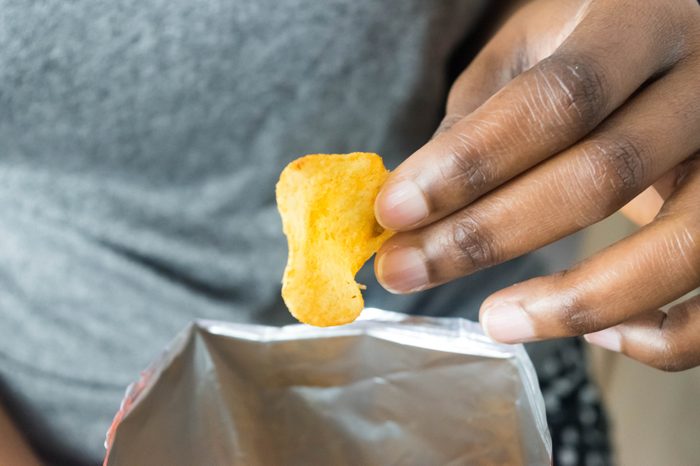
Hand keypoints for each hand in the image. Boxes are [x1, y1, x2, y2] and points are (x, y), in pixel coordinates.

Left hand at [374, 0, 699, 370]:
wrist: (681, 32)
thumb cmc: (593, 44)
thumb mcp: (533, 48)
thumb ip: (480, 116)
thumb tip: (414, 204)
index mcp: (638, 23)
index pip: (555, 100)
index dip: (468, 164)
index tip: (393, 211)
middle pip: (603, 174)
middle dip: (488, 236)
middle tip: (406, 270)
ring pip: (682, 246)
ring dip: (575, 301)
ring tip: (494, 320)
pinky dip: (664, 334)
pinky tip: (599, 333)